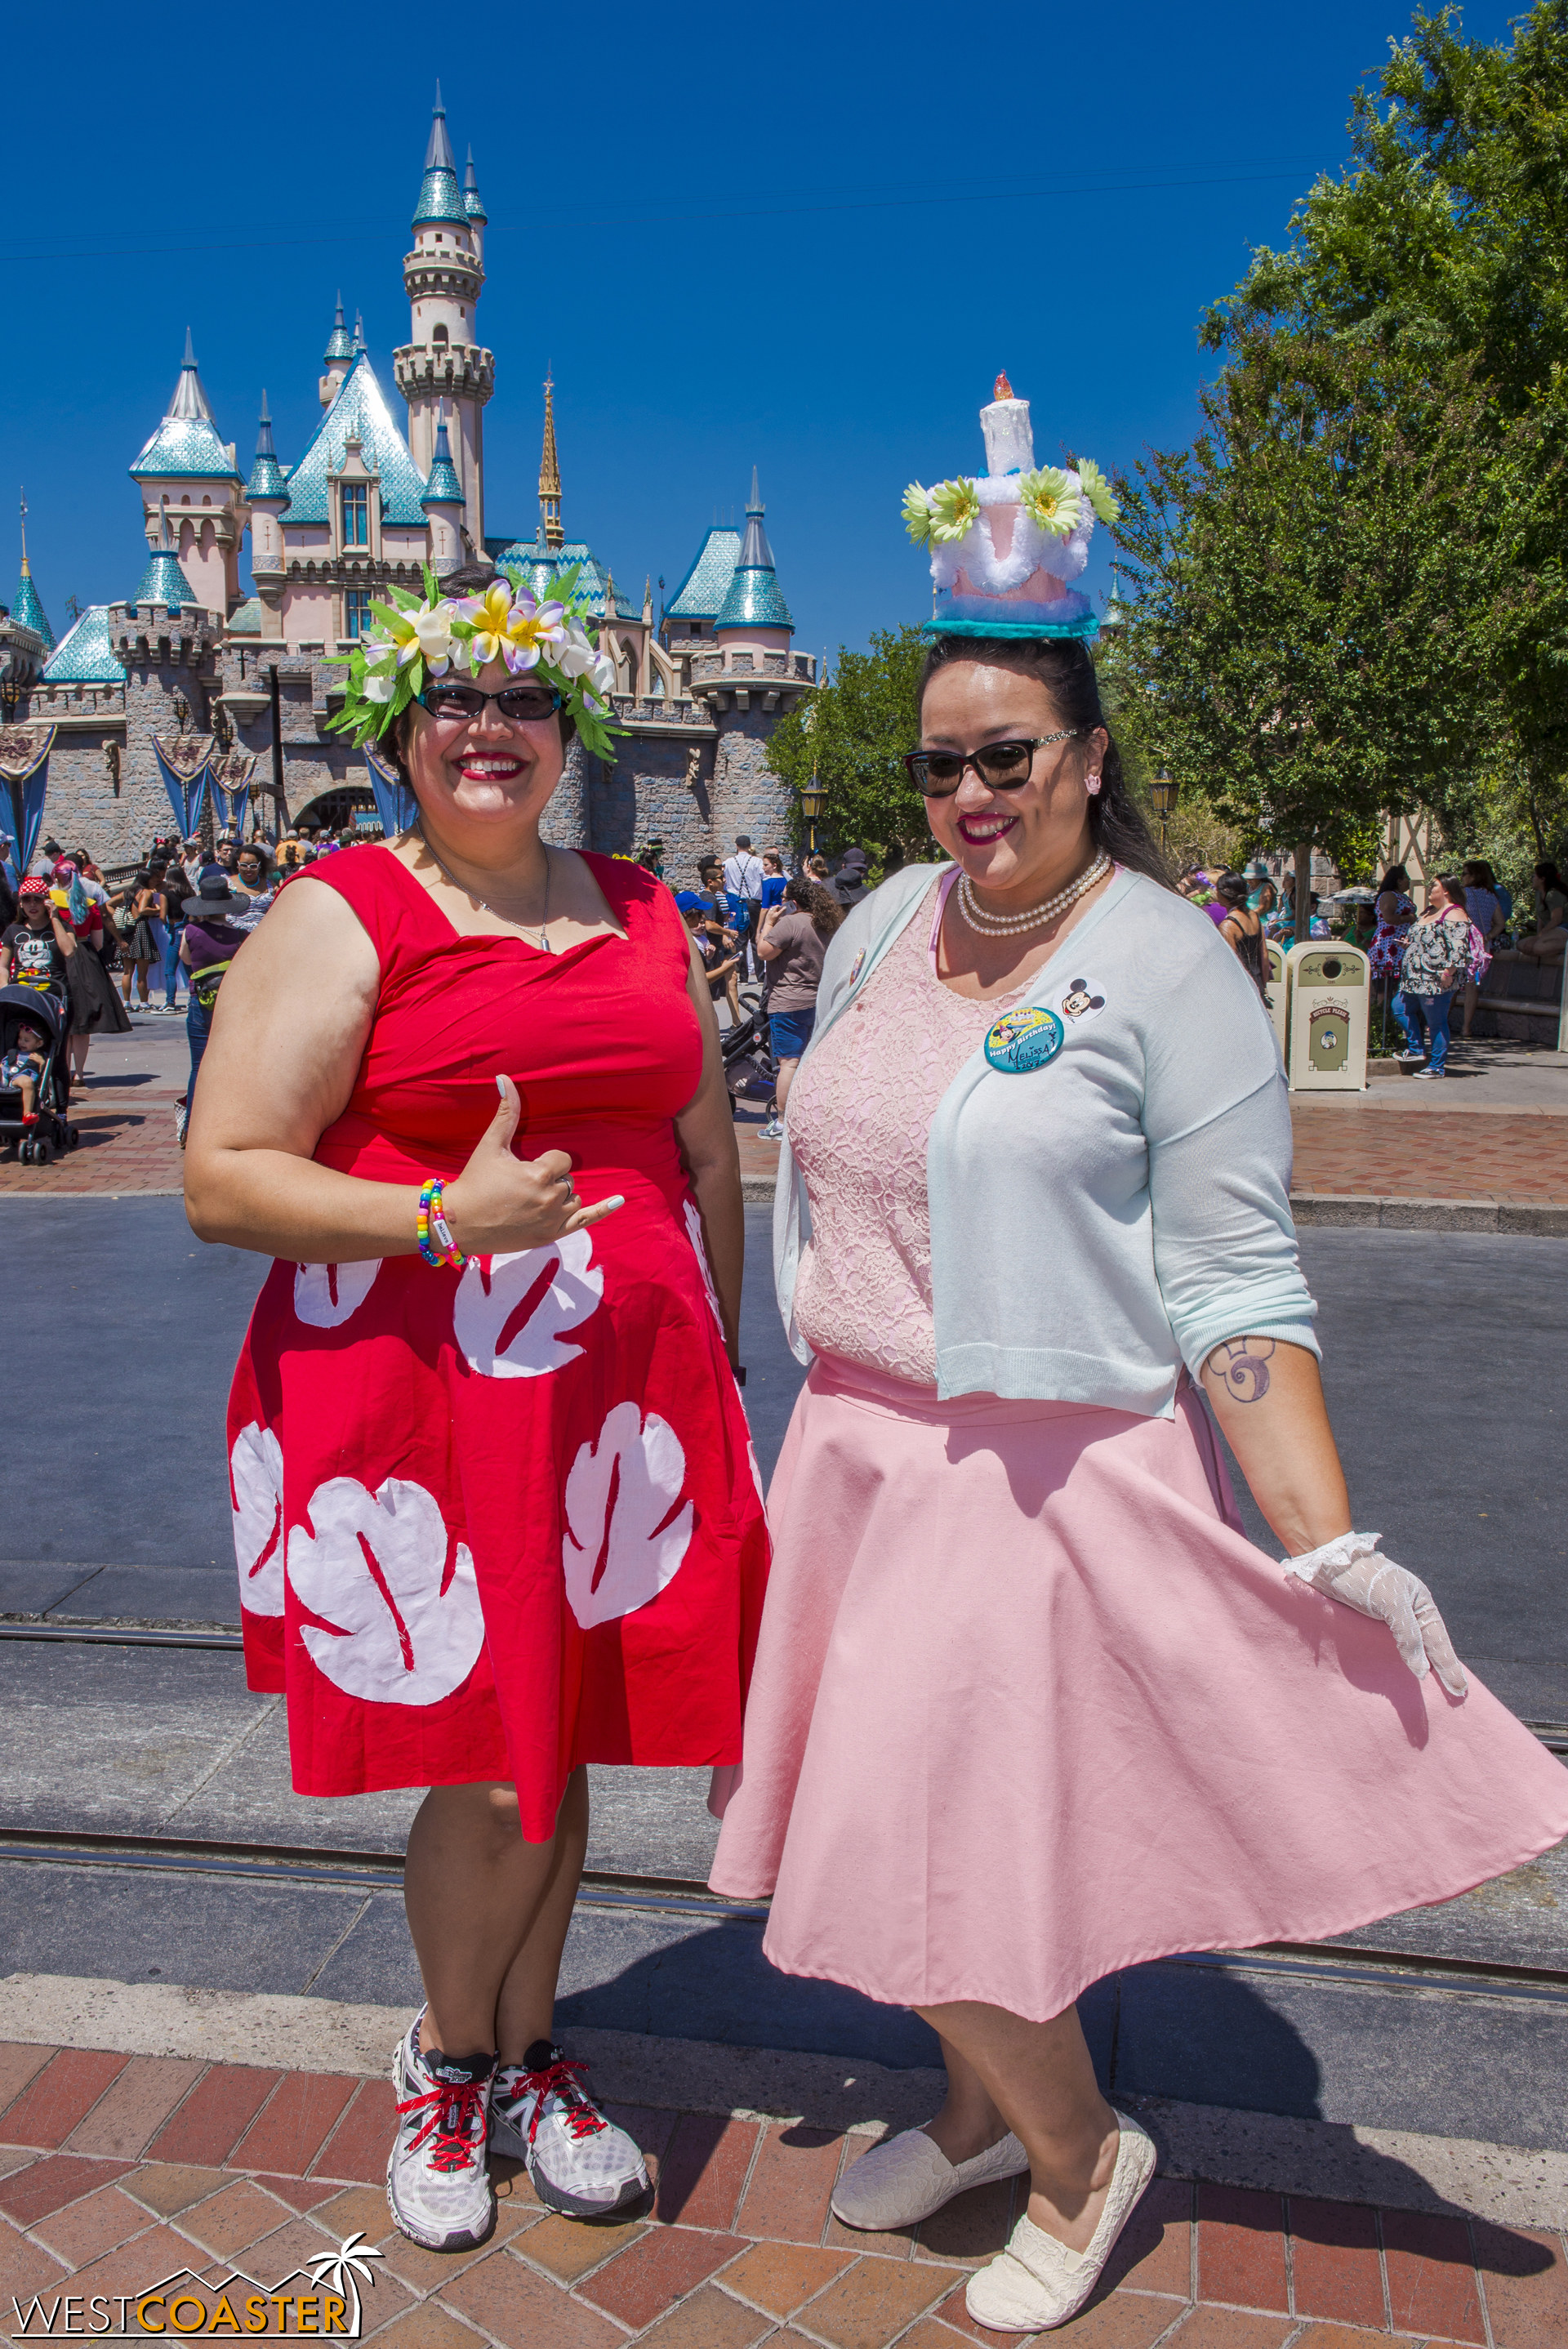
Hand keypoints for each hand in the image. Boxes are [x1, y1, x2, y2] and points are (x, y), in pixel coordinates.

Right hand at [442, 1077, 622, 1256]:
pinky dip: (604, 1210)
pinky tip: (620, 1200)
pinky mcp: (552, 1235)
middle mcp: (550, 1198)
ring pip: (573, 1198)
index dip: (545, 1162)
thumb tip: (504, 1078)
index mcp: (539, 1174)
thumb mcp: (491, 1146)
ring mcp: (552, 1220)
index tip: (524, 1170)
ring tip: (531, 1200)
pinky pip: (586, 1220)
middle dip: (550, 1180)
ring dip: (560, 1196)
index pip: (562, 1159)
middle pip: (567, 1180)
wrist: (460, 1223)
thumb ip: (506, 1113)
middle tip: (521, 1188)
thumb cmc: (475, 1182)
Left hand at [1285, 1532, 1466, 1696]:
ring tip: (1430, 1695)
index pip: (1439, 1641)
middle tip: (1456, 1696)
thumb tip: (1423, 1672)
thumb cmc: (1364, 1578)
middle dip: (1440, 1670)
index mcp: (1420, 1604)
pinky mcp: (1369, 1626)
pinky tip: (1397, 1679)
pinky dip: (1393, 1665)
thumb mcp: (1392, 1604)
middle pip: (1427, 1647)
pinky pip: (1386, 1650)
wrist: (1328, 1564)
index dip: (1449, 1667)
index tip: (1460, 1691)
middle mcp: (1408, 1613)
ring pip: (1407, 1650)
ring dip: (1416, 1669)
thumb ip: (1409, 1637)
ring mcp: (1389, 1620)